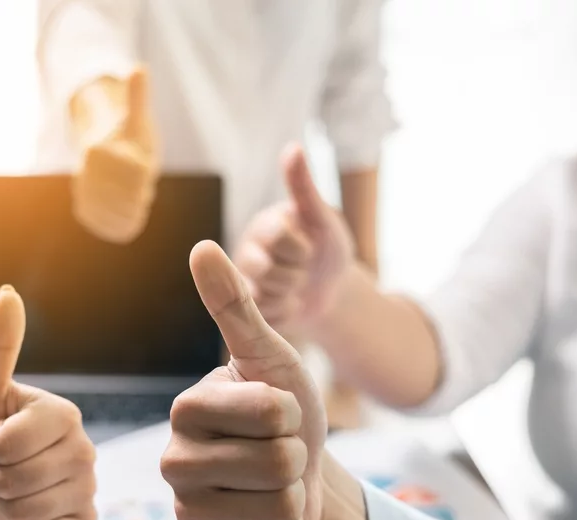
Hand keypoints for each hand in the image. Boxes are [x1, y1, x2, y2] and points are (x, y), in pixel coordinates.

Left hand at [0, 285, 96, 519]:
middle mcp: (85, 447)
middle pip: (19, 480)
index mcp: (63, 412)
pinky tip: (28, 514)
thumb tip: (9, 292)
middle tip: (0, 468)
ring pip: (29, 510)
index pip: (8, 444)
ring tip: (11, 489)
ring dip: (5, 505)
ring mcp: (89, 486)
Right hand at [72, 68, 157, 243]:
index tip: (142, 167)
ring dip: (136, 209)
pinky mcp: (87, 215)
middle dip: (141, 192)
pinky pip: (116, 229)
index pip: (138, 175)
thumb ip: (137, 96)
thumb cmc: (127, 137)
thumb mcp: (136, 118)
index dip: (146, 174)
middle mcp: (86, 175)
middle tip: (139, 185)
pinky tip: (128, 214)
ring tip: (134, 198)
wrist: (102, 159)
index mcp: (98, 151)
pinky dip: (127, 225)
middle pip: (133, 197)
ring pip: (125, 215)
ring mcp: (84, 196)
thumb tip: (138, 68)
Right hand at [161, 241, 326, 519]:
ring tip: (272, 487)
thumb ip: (236, 307)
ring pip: (278, 512)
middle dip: (296, 459)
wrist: (297, 475)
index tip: (276, 414)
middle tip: (277, 454)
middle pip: (278, 467)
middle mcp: (173, 462)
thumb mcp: (270, 357)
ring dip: (293, 499)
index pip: (273, 414)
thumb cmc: (283, 411)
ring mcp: (185, 514)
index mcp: (185, 409)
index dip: (293, 414)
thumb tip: (202, 247)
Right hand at [235, 144, 354, 336]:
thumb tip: (292, 148)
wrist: (332, 292)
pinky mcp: (247, 311)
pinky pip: (264, 315)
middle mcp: (246, 251)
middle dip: (294, 273)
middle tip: (304, 270)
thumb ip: (303, 187)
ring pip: (263, 294)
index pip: (276, 236)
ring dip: (290, 294)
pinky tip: (290, 302)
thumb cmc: (328, 249)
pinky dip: (284, 311)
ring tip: (297, 285)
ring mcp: (244, 283)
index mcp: (263, 225)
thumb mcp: (322, 218)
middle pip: (264, 268)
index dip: (300, 248)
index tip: (310, 248)